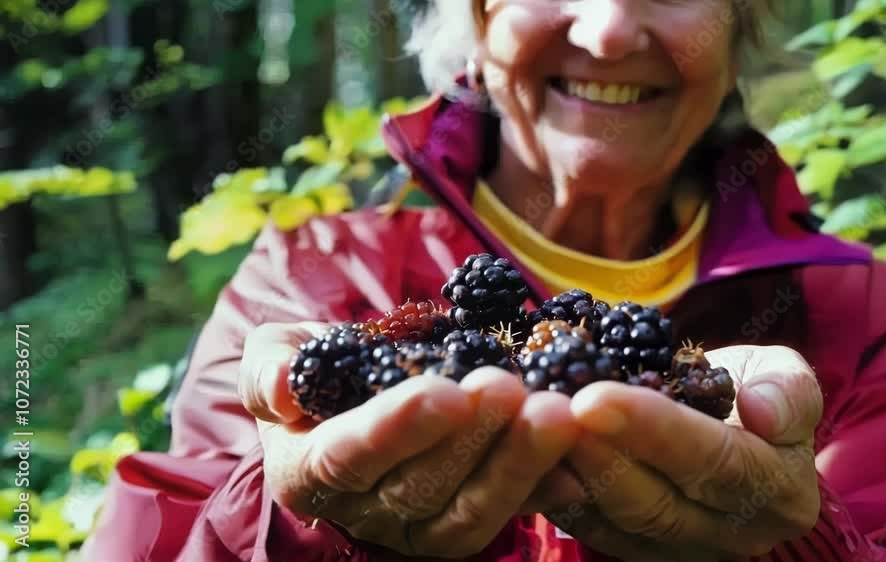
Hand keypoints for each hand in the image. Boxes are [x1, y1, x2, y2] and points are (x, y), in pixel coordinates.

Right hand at [238, 322, 579, 557]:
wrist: (359, 390)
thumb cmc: (317, 368)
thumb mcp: (277, 354)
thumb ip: (270, 367)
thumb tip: (281, 381)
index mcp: (309, 471)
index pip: (349, 457)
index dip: (397, 429)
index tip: (444, 391)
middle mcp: (364, 511)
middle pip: (420, 487)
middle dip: (473, 438)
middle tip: (512, 387)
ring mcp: (419, 526)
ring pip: (471, 511)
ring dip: (518, 463)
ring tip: (557, 411)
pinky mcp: (466, 523)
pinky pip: (509, 515)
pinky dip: (545, 488)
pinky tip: (579, 458)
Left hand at [546, 345, 822, 560]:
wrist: (728, 427)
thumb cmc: (752, 390)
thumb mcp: (783, 373)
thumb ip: (787, 390)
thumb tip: (760, 408)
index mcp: (777, 490)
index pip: (714, 462)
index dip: (653, 430)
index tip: (595, 397)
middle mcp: (733, 533)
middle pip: (659, 501)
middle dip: (599, 455)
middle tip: (551, 412)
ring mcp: (683, 550)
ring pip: (620, 521)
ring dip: (572, 475)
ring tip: (534, 429)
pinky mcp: (639, 552)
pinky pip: (594, 531)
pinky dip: (559, 496)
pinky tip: (530, 459)